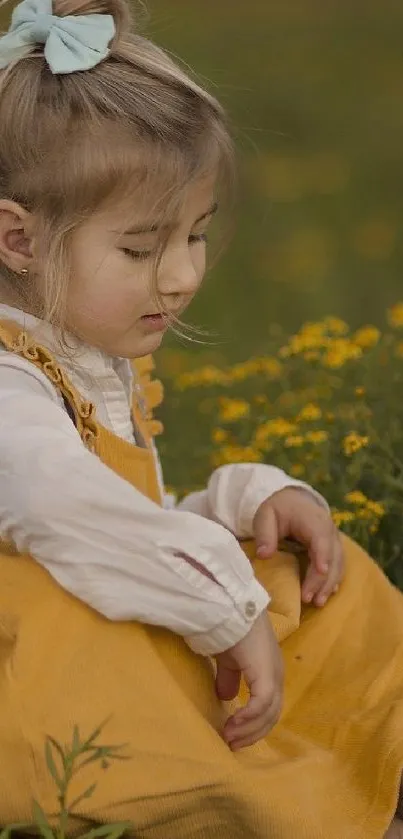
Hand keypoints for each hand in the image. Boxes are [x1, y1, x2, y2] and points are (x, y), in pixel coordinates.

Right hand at [215, 611, 283, 750]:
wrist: (231, 609)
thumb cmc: (230, 629)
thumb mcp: (229, 659)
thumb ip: (230, 678)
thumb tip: (227, 697)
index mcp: (270, 672)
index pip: (270, 707)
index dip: (254, 724)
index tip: (234, 737)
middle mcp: (277, 675)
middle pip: (272, 716)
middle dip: (252, 733)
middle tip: (232, 745)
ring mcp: (274, 675)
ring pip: (269, 714)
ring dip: (249, 730)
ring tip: (229, 738)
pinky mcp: (266, 674)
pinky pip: (262, 704)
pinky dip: (249, 718)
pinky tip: (234, 723)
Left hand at [253, 488, 343, 606]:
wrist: (293, 500)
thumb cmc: (279, 509)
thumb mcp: (266, 515)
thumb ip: (265, 534)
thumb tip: (264, 555)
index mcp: (314, 520)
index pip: (321, 540)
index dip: (322, 557)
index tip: (320, 572)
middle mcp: (329, 531)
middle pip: (332, 557)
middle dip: (323, 580)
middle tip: (309, 599)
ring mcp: (334, 540)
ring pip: (338, 564)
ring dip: (329, 584)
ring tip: (318, 603)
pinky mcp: (334, 549)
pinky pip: (338, 566)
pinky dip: (333, 580)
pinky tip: (326, 594)